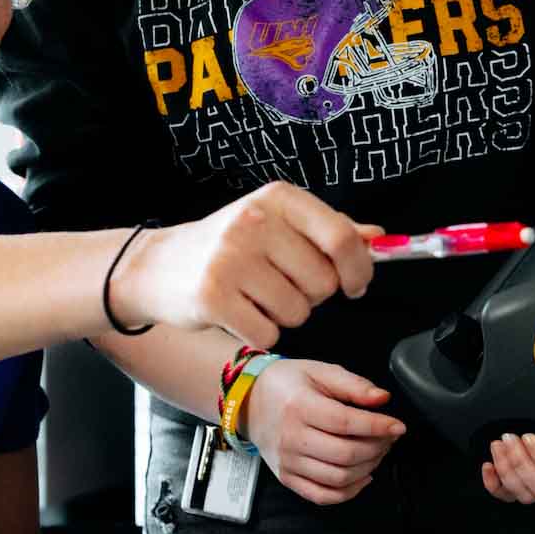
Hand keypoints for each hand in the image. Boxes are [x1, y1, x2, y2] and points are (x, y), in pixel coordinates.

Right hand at [112, 183, 376, 346]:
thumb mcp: (276, 223)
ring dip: (285, 316)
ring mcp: (231, 258)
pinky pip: (268, 335)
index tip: (356, 284)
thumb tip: (378, 236)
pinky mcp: (213, 296)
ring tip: (255, 297)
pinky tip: (239, 314)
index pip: (342, 237)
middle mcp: (255, 222)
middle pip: (323, 283)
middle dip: (313, 296)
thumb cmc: (225, 246)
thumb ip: (327, 229)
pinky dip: (259, 334)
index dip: (358, 269)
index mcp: (278, 199)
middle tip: (281, 286)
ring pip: (298, 312)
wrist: (156, 267)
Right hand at [246, 358, 405, 504]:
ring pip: (338, 477)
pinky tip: (362, 476)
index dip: (378, 427)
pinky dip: (349, 492)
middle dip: (377, 448)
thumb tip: (382, 399)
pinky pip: (322, 496)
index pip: (346, 423)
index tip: (398, 426)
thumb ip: (353, 384)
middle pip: (345, 454)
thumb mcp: (319, 371)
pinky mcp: (287, 478)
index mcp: (299, 407)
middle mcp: (291, 438)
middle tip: (388, 437)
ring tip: (377, 452)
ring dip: (368, 468)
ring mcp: (288, 462)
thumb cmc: (287, 384)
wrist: (249, 402)